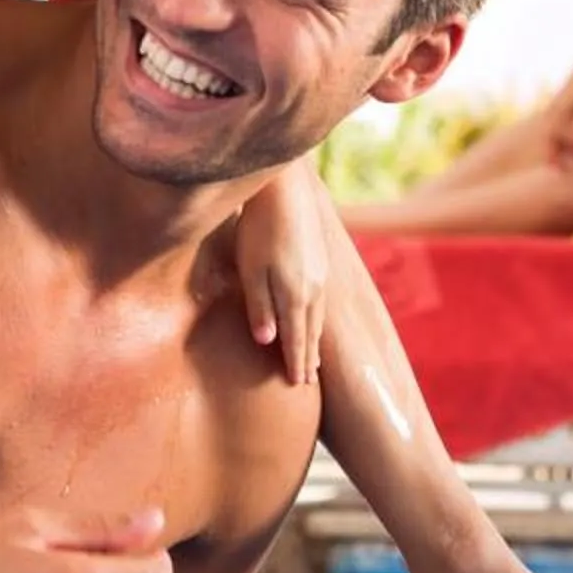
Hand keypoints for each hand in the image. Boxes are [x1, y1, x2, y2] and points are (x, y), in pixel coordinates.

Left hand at [234, 175, 328, 385]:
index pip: (296, 341)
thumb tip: (267, 341)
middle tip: (308, 381)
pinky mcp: (319, 257)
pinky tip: (314, 317)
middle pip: (311, 332)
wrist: (285, 186)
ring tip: (314, 357)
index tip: (298, 386)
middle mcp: (314, 289)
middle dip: (309, 357)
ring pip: (318, 316)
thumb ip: (259, 307)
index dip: (296, 364)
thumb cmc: (258, 228)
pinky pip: (321, 300)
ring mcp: (320, 273)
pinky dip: (317, 318)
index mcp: (295, 296)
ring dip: (315, 339)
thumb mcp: (250, 271)